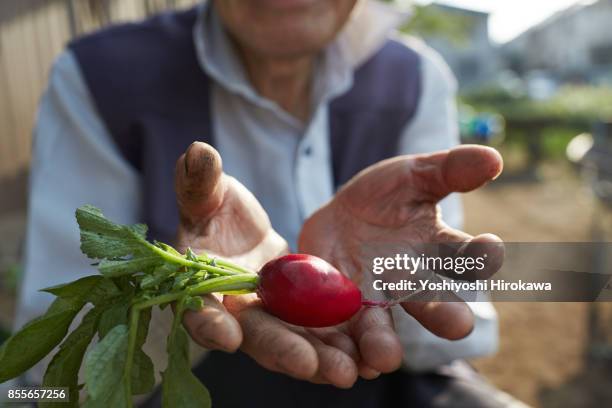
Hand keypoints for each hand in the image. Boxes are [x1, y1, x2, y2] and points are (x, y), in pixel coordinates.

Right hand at [175, 142, 375, 387]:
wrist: (242, 230)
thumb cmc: (217, 209)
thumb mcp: (209, 193)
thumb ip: (200, 183)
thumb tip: (196, 153)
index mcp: (203, 284)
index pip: (199, 306)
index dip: (206, 320)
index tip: (223, 334)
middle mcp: (235, 312)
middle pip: (256, 336)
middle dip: (282, 351)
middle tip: (310, 364)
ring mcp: (271, 319)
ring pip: (294, 344)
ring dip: (320, 359)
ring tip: (351, 370)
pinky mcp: (300, 317)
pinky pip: (320, 334)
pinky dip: (341, 345)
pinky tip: (367, 356)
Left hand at [299, 145, 503, 346]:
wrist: (338, 216)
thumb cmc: (384, 196)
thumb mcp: (413, 175)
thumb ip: (449, 170)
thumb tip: (494, 159)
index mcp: (437, 251)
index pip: (466, 256)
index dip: (482, 254)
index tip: (490, 247)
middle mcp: (411, 283)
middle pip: (432, 304)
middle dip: (445, 315)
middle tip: (459, 325)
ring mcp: (373, 300)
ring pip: (383, 330)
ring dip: (385, 344)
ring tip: (384, 357)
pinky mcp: (339, 310)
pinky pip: (341, 334)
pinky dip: (342, 349)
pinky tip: (342, 360)